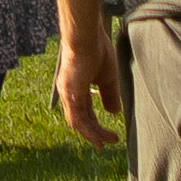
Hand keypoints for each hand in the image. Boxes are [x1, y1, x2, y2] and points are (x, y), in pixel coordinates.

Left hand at [56, 27, 122, 146]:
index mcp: (76, 88)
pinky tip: (98, 137)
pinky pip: (77, 117)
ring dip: (92, 134)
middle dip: (94, 132)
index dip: (95, 125)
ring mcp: (67, 92)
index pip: (84, 112)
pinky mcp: (69, 92)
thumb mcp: (107, 78)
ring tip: (105, 142)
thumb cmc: (97, 51)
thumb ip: (109, 95)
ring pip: (77, 122)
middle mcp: (68, 92)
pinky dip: (87, 129)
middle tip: (108, 142)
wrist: (88, 37)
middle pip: (80, 119)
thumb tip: (113, 113)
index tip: (108, 135)